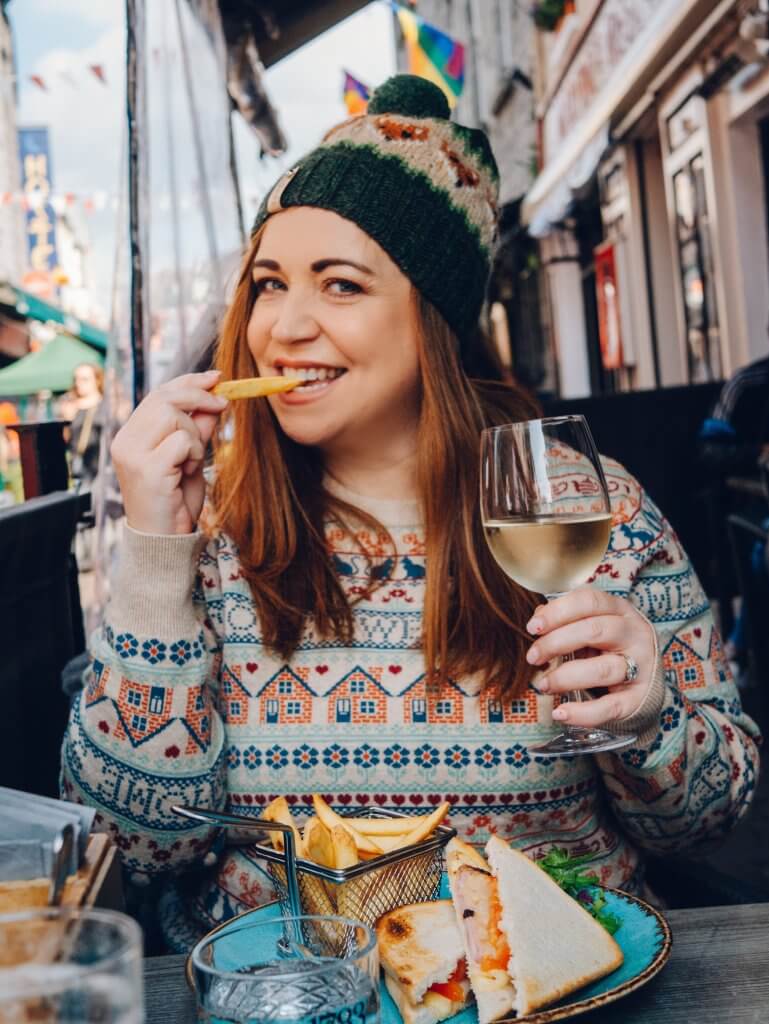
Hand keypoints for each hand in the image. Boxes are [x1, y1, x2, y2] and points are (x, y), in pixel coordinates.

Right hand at [110, 370, 227, 534]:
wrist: (165, 540)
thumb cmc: (175, 501)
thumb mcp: (190, 458)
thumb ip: (196, 430)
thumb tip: (213, 400)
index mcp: (130, 436)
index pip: (158, 394)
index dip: (188, 381)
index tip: (215, 377)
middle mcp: (124, 441)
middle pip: (164, 397)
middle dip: (199, 396)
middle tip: (224, 404)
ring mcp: (132, 455)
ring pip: (173, 415)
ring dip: (195, 435)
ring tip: (192, 461)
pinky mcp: (148, 468)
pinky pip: (183, 441)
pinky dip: (195, 453)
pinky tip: (188, 472)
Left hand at [525, 588, 655, 727]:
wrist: (645, 688)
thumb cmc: (609, 650)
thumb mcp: (592, 630)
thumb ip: (566, 622)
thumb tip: (538, 618)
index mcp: (620, 611)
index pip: (589, 601)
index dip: (557, 612)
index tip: (532, 627)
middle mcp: (635, 635)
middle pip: (594, 630)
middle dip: (555, 643)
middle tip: (532, 657)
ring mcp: (641, 667)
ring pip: (601, 669)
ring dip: (565, 677)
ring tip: (543, 685)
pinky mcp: (638, 700)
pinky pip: (609, 707)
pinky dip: (582, 712)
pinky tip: (560, 713)